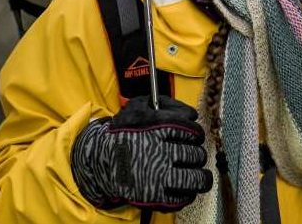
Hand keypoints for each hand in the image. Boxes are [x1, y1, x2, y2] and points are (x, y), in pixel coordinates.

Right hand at [71, 96, 211, 211]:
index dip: (195, 133)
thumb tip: (191, 115)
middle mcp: (159, 152)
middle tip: (191, 154)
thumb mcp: (139, 106)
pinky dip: (188, 191)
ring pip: (196, 178)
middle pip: (196, 154)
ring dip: (200, 174)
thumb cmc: (123, 132)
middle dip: (197, 153)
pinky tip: (183, 185)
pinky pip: (184, 197)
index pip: (193, 131)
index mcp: (158, 129)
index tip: (192, 136)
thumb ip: (167, 103)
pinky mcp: (155, 197)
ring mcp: (158, 176)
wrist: (101, 159)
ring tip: (196, 172)